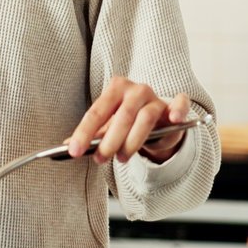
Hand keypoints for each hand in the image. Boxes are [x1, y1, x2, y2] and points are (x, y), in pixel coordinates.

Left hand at [66, 77, 190, 164]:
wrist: (159, 122)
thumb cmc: (129, 122)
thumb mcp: (109, 126)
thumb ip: (93, 134)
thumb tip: (67, 145)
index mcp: (115, 88)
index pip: (97, 111)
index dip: (84, 132)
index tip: (73, 151)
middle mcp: (136, 89)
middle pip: (122, 115)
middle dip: (109, 140)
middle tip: (99, 158)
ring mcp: (156, 97)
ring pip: (145, 118)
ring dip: (132, 141)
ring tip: (121, 158)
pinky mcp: (175, 106)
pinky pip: (180, 104)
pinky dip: (177, 110)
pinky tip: (174, 119)